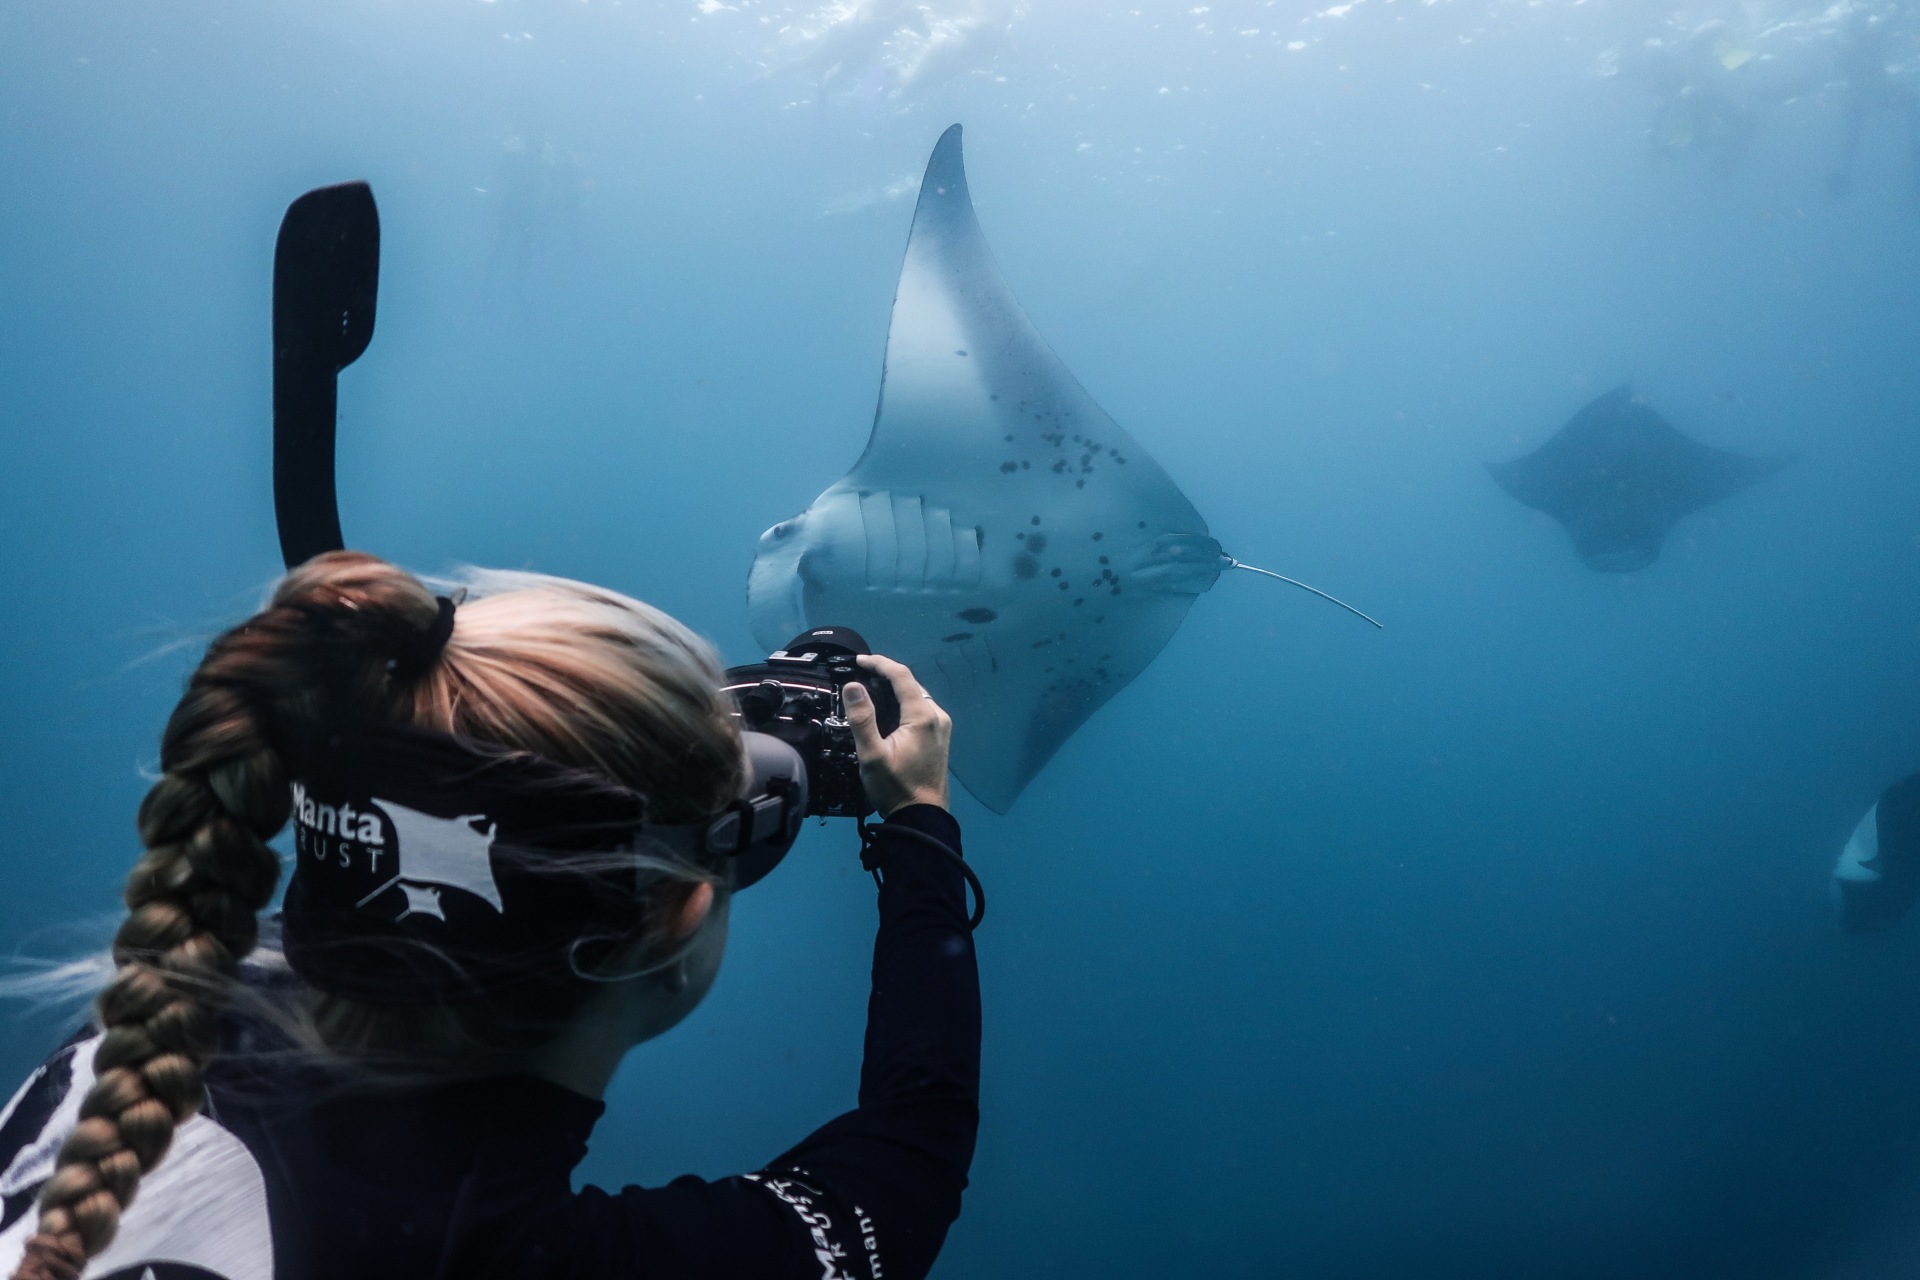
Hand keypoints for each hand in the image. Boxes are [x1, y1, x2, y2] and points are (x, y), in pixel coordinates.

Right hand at [840, 653, 951, 815]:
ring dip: (895, 689)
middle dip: (886, 675)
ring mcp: (941, 727)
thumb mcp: (872, 755)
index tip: (859, 661)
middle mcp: (937, 716)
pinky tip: (888, 711)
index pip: (901, 676)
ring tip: (870, 689)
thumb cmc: (895, 788)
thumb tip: (853, 686)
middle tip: (860, 674)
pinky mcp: (940, 737)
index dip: (879, 663)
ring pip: (917, 696)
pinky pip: (921, 710)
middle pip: (911, 684)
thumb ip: (862, 718)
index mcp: (922, 716)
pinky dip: (903, 703)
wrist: (921, 817)